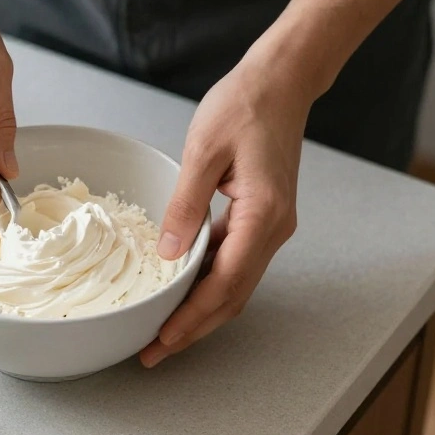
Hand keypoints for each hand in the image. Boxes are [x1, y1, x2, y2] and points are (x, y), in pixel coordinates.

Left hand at [139, 55, 309, 367]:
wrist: (280, 83)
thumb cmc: (244, 106)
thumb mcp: (204, 151)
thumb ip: (186, 205)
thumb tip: (168, 253)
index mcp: (263, 215)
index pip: (226, 283)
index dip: (193, 317)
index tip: (163, 338)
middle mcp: (273, 230)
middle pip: (232, 296)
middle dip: (193, 329)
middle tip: (154, 351)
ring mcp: (270, 227)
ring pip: (234, 285)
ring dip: (199, 312)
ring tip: (162, 330)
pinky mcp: (261, 219)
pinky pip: (234, 263)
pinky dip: (207, 284)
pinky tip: (180, 291)